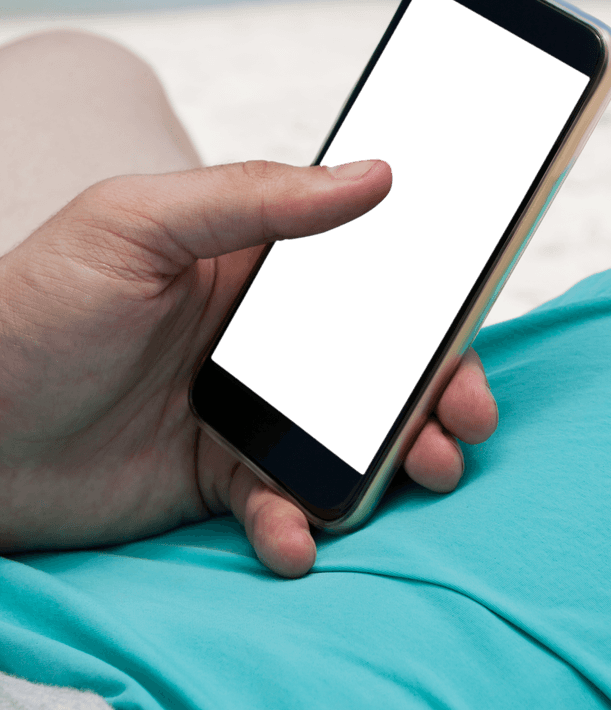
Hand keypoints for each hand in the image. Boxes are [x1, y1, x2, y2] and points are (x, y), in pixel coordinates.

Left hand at [0, 159, 497, 575]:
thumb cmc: (37, 305)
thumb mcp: (137, 224)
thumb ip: (254, 197)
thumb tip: (375, 175)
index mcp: (255, 265)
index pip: (365, 275)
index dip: (426, 301)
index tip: (468, 328)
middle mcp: (263, 338)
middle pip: (378, 363)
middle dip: (433, 392)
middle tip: (461, 422)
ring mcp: (245, 410)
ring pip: (348, 437)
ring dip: (392, 461)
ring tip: (416, 476)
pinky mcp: (219, 479)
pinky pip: (282, 505)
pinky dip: (298, 525)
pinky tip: (290, 535)